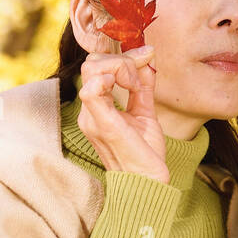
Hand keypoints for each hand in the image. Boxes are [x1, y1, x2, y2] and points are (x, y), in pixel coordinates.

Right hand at [77, 44, 168, 183]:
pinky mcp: (103, 123)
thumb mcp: (144, 111)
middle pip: (93, 63)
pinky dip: (113, 77)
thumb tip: (147, 58)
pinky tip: (130, 86)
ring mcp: (92, 117)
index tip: (147, 56)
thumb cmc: (144, 152)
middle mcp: (89, 111)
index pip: (97, 66)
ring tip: (136, 85)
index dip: (123, 55)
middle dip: (122, 59)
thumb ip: (143, 85)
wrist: (148, 182)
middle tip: (141, 74)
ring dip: (121, 67)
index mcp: (97, 107)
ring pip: (93, 69)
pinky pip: (92, 91)